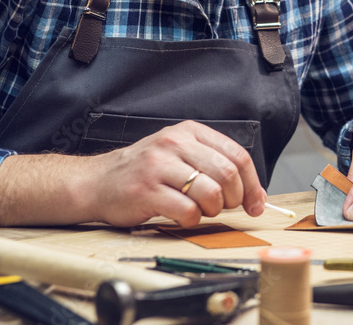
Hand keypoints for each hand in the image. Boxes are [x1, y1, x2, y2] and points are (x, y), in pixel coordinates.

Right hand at [88, 120, 266, 226]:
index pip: (237, 155)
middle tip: (223, 208)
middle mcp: (175, 143)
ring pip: (210, 193)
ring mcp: (159, 166)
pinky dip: (191, 220)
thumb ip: (213, 165)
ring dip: (211, 210)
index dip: (252, 184)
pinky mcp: (146, 190)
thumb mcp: (179, 154)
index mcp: (189, 132)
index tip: (256, 203)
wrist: (97, 182)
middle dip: (233, 199)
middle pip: (227, 174)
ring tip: (198, 210)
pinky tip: (180, 215)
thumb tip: (253, 194)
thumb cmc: (145, 172)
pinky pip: (187, 211)